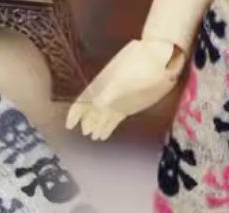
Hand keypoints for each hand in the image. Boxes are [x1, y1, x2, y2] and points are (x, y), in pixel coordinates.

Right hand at [66, 39, 184, 140]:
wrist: (159, 59)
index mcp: (100, 85)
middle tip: (84, 132)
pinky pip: (114, 119)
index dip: (75, 113)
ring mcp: (117, 100)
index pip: (83, 101)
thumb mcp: (119, 80)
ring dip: (97, 126)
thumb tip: (95, 107)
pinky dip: (108, 127)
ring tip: (94, 136)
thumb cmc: (138, 64)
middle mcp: (106, 94)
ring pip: (102, 116)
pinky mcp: (128, 106)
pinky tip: (104, 134)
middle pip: (91, 110)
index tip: (69, 124)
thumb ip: (106, 95)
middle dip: (86, 122)